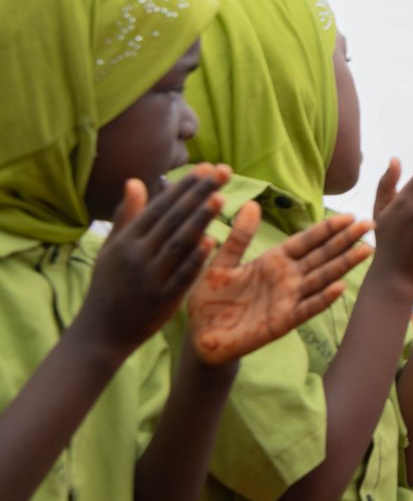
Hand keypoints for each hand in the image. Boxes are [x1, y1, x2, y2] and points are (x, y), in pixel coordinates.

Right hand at [75, 165, 227, 356]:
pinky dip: (196, 258)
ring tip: (220, 197)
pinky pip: (182, 276)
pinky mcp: (162, 299)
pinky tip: (212, 240)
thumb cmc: (108, 286)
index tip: (206, 168)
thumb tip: (134, 181)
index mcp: (126, 240)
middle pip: (173, 219)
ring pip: (178, 243)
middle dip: (199, 193)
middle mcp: (137, 255)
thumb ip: (127, 216)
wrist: (100, 333)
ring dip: (200, 219)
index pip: (160, 206)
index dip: (184, 186)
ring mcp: (150, 277)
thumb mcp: (111, 249)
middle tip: (223, 172)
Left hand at [186, 204, 372, 364]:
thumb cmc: (210, 300)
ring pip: (322, 278)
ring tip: (366, 250)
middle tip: (369, 224)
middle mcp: (287, 278)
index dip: (327, 229)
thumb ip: (239, 237)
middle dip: (345, 240)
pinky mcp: (282, 322)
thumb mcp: (221, 263)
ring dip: (344, 265)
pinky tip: (340, 287)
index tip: (348, 216)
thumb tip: (253, 204)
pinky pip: (306, 308)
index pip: (306, 241)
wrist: (201, 336)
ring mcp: (288, 299)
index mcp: (274, 261)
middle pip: (322, 255)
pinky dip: (323, 298)